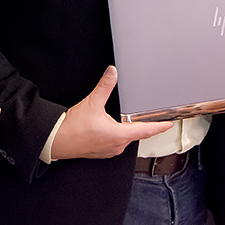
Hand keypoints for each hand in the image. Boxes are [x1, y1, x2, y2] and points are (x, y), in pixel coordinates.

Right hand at [50, 66, 171, 159]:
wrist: (55, 141)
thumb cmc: (72, 128)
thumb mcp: (92, 103)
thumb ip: (104, 86)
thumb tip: (112, 73)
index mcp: (119, 135)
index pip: (146, 130)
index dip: (159, 127)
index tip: (168, 124)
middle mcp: (117, 146)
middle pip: (135, 134)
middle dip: (140, 125)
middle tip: (147, 117)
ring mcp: (109, 150)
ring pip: (124, 138)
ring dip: (126, 129)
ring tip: (124, 119)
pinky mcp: (101, 152)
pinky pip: (114, 143)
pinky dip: (116, 134)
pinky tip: (108, 127)